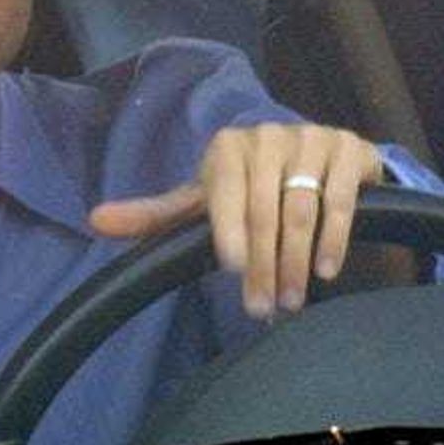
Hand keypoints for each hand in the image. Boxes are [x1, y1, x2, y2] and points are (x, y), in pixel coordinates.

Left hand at [89, 123, 384, 318]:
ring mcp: (310, 139)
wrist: (314, 159)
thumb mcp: (206, 200)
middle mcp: (268, 136)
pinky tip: (326, 270)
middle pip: (264, 209)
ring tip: (292, 299)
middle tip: (264, 308)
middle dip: (263, 263)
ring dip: (297, 259)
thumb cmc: (249, 187)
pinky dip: (334, 237)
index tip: (233, 272)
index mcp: (228, 147)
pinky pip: (341, 198)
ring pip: (302, 207)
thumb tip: (96, 221)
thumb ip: (158, 215)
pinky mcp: (348, 148)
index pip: (226, 194)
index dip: (228, 233)